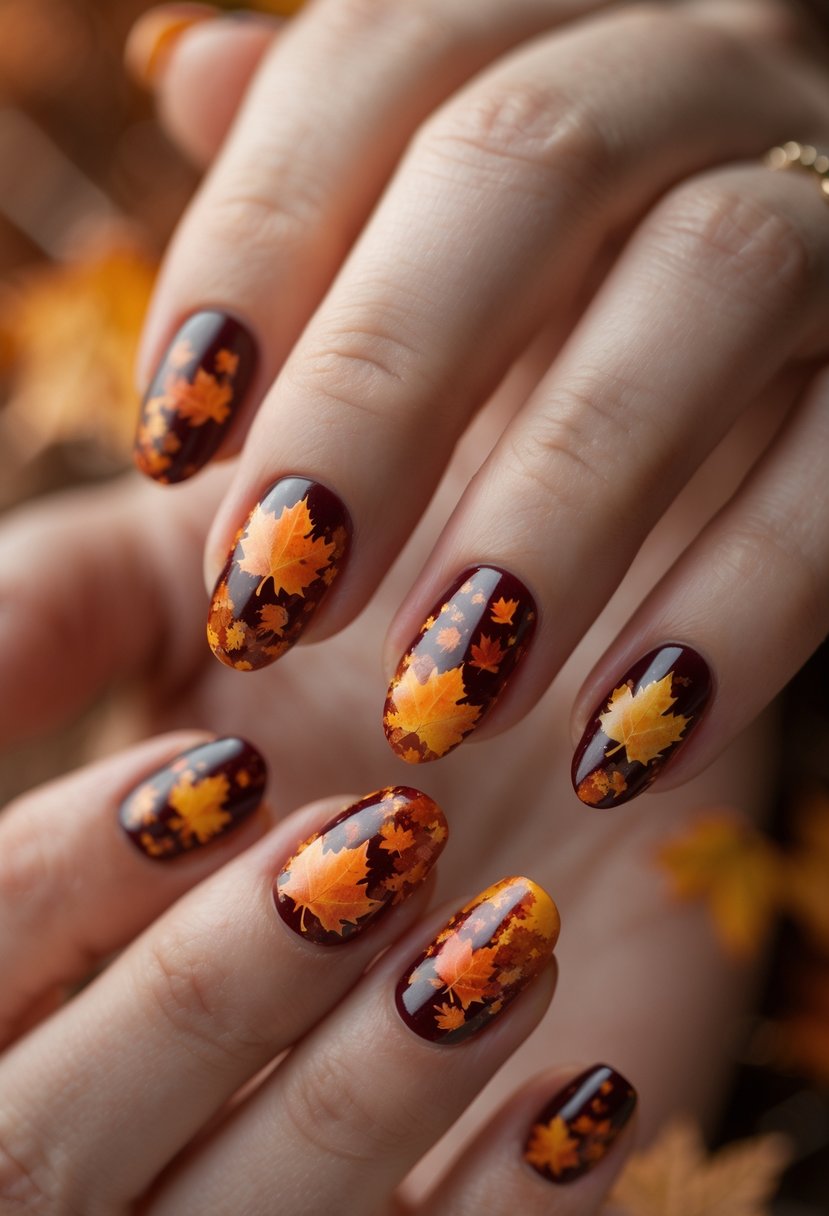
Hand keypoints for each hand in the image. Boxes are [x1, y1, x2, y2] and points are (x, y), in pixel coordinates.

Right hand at [0, 450, 769, 1204]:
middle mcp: (122, 1090)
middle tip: (379, 837)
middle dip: (208, 994)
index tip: (231, 770)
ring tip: (506, 928)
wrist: (531, 673)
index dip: (64, 876)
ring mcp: (259, 1180)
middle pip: (58, 1152)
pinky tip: (585, 1086)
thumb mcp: (169, 576)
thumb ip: (37, 610)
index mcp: (37, 957)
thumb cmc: (341, 614)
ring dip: (371, 1093)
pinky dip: (516, 1213)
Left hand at [126, 0, 828, 809]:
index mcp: (531, 56)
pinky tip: (611, 745)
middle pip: (527, 155)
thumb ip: (301, 198)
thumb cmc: (497, 383)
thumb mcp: (378, 293)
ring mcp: (821, 224)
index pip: (379, 61)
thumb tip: (196, 68)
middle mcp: (687, 93)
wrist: (701, 479)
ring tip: (438, 699)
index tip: (177, 439)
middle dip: (382, 384)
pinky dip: (730, 613)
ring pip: (711, 280)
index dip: (258, 242)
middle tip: (277, 590)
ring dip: (557, 505)